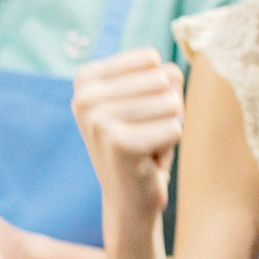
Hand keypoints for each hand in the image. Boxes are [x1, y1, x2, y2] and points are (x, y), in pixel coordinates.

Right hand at [73, 48, 182, 243]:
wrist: (129, 198)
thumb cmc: (143, 141)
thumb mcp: (150, 97)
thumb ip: (166, 74)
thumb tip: (171, 75)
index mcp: (85, 79)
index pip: (150, 60)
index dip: (159, 88)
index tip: (138, 115)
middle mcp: (85, 97)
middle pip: (163, 80)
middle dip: (165, 110)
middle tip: (144, 134)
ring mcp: (98, 121)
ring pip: (171, 104)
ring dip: (168, 128)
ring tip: (146, 146)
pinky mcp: (118, 144)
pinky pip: (174, 129)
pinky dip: (169, 147)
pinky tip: (148, 161)